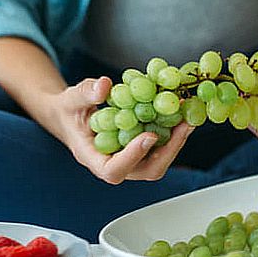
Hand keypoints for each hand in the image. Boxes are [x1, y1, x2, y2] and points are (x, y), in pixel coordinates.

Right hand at [32, 77, 193, 184]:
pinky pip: (160, 147)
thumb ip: (85, 93)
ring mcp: (130, 159)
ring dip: (176, 141)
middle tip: (184, 126)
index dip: (132, 157)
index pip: (113, 170)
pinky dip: (173, 131)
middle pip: (145, 170)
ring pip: (158, 161)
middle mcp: (114, 163)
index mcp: (93, 158)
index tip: (148, 135)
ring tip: (189, 117)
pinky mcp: (141, 149)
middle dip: (168, 150)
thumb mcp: (71, 98)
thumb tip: (104, 85)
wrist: (70, 115)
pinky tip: (182, 112)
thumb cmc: (68, 110)